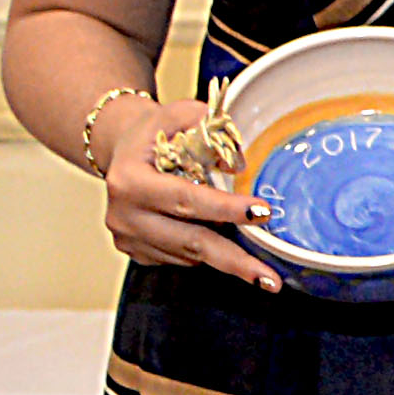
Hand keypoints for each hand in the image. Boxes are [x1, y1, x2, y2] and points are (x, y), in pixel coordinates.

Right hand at [96, 97, 284, 290]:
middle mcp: (124, 215)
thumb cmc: (156, 132)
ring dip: (225, 255)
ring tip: (259, 261)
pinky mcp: (135, 252)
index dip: (225, 208)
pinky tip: (221, 243)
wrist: (122, 151)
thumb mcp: (180, 115)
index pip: (186, 198)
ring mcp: (127, 238)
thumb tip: (239, 164)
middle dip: (234, 260)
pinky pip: (180, 259)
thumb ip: (211, 131)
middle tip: (271, 279)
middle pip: (189, 241)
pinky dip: (204, 253)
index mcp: (130, 180)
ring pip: (188, 255)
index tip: (263, 213)